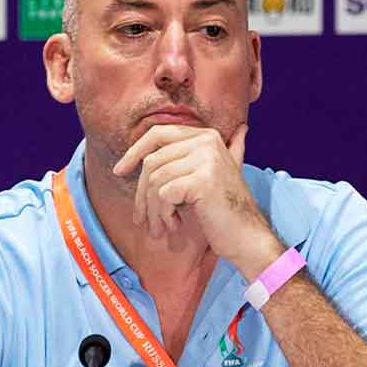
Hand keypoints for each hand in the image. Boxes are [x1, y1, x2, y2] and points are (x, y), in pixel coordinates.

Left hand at [112, 124, 282, 271]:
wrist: (247, 238)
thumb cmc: (227, 210)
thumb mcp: (225, 173)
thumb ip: (230, 149)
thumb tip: (242, 129)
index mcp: (207, 136)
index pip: (158, 134)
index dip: (135, 152)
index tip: (119, 171)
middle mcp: (207, 141)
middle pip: (152, 161)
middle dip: (141, 194)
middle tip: (141, 219)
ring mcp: (205, 159)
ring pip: (155, 181)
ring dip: (153, 210)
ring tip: (161, 227)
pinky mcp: (202, 180)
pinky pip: (163, 195)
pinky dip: (164, 215)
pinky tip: (176, 225)